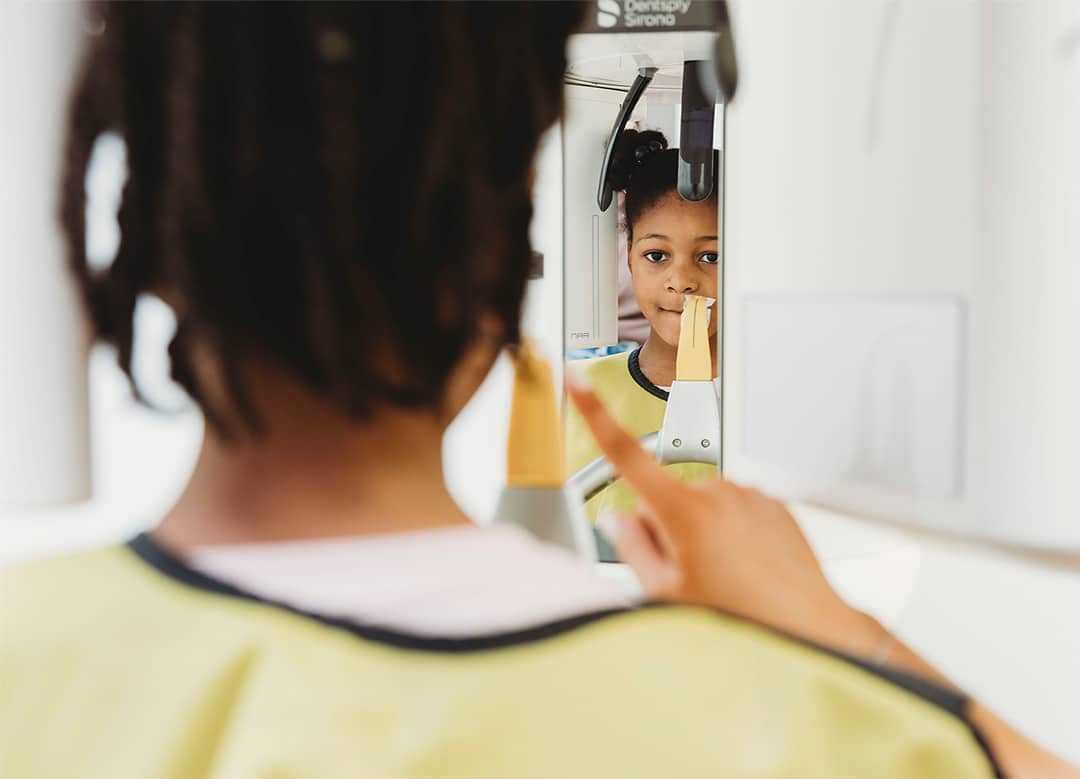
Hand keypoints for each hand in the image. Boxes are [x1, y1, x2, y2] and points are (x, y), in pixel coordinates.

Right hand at [566, 376, 879, 654]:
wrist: (809, 627)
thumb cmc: (741, 618)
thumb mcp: (666, 594)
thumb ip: (632, 548)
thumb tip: (618, 519)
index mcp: (682, 510)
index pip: (625, 452)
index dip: (596, 413)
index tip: (579, 379)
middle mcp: (715, 491)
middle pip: (664, 497)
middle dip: (664, 528)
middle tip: (685, 573)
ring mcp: (747, 495)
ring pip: (701, 505)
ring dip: (702, 532)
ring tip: (724, 576)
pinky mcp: (772, 503)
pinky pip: (735, 511)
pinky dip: (733, 533)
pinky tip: (745, 568)